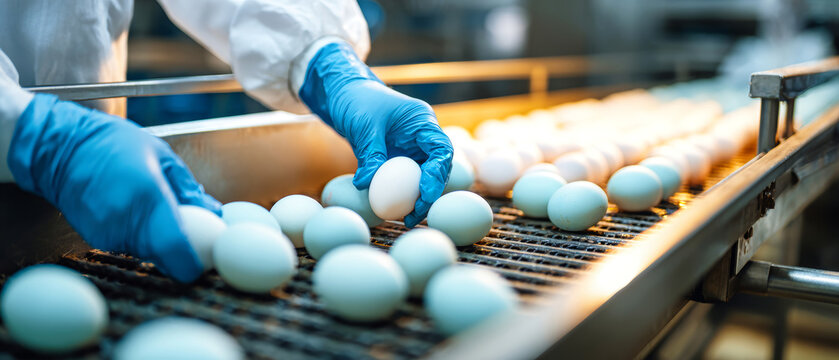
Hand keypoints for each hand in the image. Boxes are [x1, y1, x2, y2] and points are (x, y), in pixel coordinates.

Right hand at [8, 94, 220, 281]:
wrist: (60, 149)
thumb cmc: (113, 145)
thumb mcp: (162, 156)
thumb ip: (189, 189)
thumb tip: (213, 213)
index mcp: (149, 196)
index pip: (175, 248)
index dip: (193, 262)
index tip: (205, 259)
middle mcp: (127, 220)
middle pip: (166, 256)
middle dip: (181, 249)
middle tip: (189, 229)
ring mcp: (109, 233)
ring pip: (150, 253)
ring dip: (160, 241)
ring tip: (154, 210)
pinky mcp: (96, 239)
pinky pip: (131, 246)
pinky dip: (140, 236)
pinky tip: (134, 211)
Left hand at [299, 42, 452, 226]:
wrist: (341, 94)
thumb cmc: (356, 101)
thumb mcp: (364, 127)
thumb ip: (371, 155)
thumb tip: (366, 186)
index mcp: (422, 121)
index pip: (441, 149)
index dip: (437, 173)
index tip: (424, 193)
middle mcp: (422, 136)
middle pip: (437, 168)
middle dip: (429, 193)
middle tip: (414, 214)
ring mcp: (411, 148)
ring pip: (423, 177)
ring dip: (417, 198)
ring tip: (405, 218)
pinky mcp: (398, 158)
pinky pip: (404, 180)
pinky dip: (401, 195)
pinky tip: (392, 210)